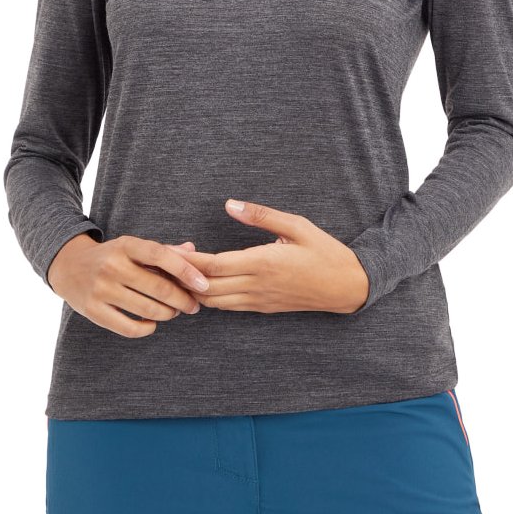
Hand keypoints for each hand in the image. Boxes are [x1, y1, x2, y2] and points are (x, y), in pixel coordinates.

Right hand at [48, 234, 210, 337]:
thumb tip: (193, 250)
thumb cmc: (111, 256)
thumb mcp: (132, 246)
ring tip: (175, 312)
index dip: (186, 270)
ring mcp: (101, 289)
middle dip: (183, 300)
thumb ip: (163, 250)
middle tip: (194, 305)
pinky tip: (153, 323)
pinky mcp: (93, 311)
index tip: (204, 284)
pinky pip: (129, 327)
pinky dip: (147, 328)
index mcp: (125, 245)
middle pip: (158, 287)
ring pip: (147, 309)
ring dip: (168, 314)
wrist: (68, 266)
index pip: (160, 255)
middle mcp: (112, 266)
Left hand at [180, 199, 369, 314]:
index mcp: (263, 263)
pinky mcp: (262, 308)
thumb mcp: (297, 225)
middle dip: (182, 277)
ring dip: (193, 289)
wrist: (347, 287)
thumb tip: (230, 204)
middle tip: (165, 261)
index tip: (169, 249)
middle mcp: (257, 286)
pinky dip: (209, 296)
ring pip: (214, 301)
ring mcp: (259, 301)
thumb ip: (261, 215)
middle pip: (205, 288)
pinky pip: (227, 306)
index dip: (187, 260)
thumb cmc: (324, 252)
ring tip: (179, 271)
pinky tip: (202, 283)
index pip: (213, 265)